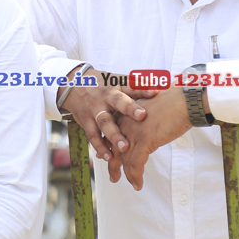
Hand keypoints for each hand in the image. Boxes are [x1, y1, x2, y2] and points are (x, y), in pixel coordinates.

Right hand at [60, 67, 153, 182]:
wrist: (74, 85)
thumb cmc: (104, 86)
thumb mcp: (119, 82)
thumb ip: (139, 87)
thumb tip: (164, 86)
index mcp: (117, 88)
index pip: (131, 88)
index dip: (143, 90)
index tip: (155, 92)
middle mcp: (105, 98)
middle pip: (117, 104)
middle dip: (128, 112)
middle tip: (141, 118)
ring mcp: (94, 110)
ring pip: (104, 123)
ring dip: (113, 137)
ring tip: (124, 148)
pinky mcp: (85, 122)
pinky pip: (92, 135)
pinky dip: (100, 147)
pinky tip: (108, 157)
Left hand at [113, 86, 193, 190]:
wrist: (185, 99)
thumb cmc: (174, 101)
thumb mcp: (152, 109)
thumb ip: (143, 119)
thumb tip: (146, 134)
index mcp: (126, 113)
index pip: (113, 135)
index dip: (110, 150)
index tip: (110, 160)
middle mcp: (126, 122)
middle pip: (114, 148)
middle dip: (113, 165)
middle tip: (114, 177)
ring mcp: (134, 131)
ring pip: (124, 159)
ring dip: (126, 174)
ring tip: (131, 184)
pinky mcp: (145, 140)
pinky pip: (136, 163)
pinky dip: (136, 176)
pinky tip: (138, 184)